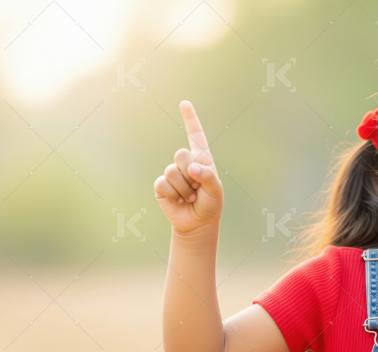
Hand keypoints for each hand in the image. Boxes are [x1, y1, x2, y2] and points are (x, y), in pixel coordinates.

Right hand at [154, 100, 222, 235]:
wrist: (197, 223)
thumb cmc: (210, 204)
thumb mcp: (216, 190)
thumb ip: (208, 176)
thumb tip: (192, 168)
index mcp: (201, 158)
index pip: (196, 135)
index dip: (190, 119)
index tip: (184, 103)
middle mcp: (185, 163)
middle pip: (181, 154)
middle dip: (190, 173)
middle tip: (196, 188)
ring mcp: (172, 173)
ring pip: (172, 171)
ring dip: (184, 188)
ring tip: (189, 196)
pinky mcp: (161, 185)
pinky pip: (163, 184)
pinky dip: (173, 194)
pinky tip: (179, 201)